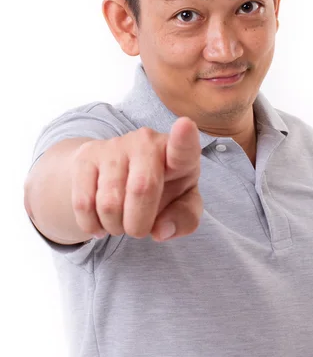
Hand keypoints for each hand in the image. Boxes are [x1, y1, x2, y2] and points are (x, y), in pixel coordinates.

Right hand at [70, 117, 202, 241]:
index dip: (183, 138)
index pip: (182, 147)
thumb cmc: (162, 190)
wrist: (119, 176)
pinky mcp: (87, 156)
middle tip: (138, 230)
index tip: (185, 125)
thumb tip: (161, 231)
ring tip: (119, 222)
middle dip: (138, 224)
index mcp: (178, 155)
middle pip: (141, 189)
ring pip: (110, 203)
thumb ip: (183, 219)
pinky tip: (100, 221)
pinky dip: (92, 224)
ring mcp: (115, 146)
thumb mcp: (182, 205)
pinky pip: (84, 203)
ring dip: (115, 226)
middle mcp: (146, 142)